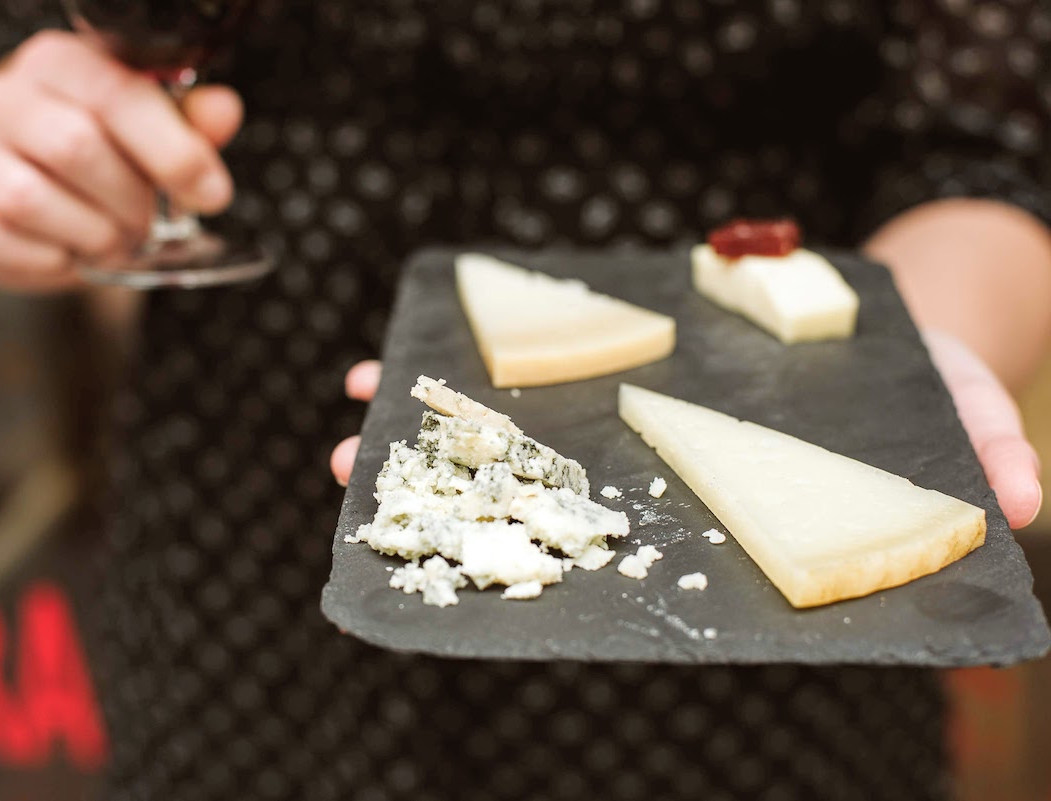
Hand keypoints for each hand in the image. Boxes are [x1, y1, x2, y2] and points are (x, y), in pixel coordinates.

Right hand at [0, 31, 242, 291]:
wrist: (66, 212)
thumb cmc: (117, 159)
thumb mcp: (164, 133)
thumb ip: (194, 121)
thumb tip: (221, 110)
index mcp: (60, 63)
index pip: (116, 94)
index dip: (172, 150)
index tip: (210, 192)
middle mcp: (4, 99)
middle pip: (73, 146)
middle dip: (132, 199)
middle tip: (153, 222)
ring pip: (29, 198)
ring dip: (95, 233)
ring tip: (118, 238)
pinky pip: (3, 243)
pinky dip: (57, 259)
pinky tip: (76, 250)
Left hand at [329, 342, 1044, 529]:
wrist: (875, 319)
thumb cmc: (903, 383)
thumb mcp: (947, 410)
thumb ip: (968, 453)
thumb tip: (1024, 506)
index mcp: (709, 499)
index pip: (612, 547)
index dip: (531, 560)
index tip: (443, 561)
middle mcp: (654, 466)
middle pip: (533, 493)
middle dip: (441, 493)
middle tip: (356, 485)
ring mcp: (622, 408)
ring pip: (508, 431)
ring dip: (421, 430)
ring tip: (350, 424)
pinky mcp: (608, 349)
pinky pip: (513, 358)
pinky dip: (445, 358)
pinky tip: (386, 355)